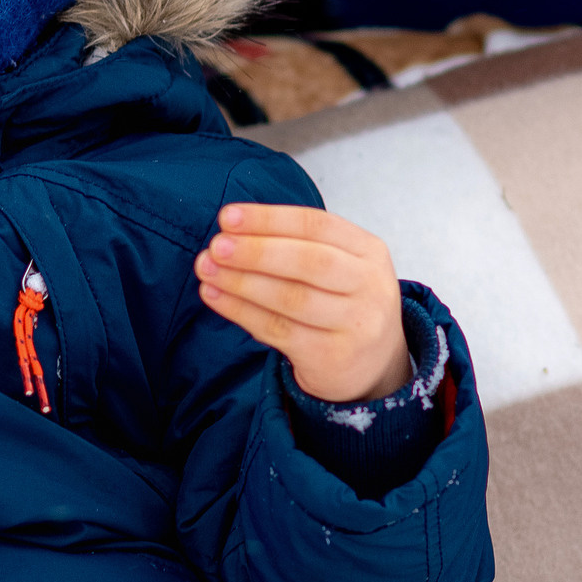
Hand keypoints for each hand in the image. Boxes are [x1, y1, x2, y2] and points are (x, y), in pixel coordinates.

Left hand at [194, 203, 407, 402]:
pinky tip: (216, 296)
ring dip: (242, 282)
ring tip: (207, 269)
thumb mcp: (339, 265)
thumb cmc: (342, 303)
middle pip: (309, 262)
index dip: (269, 219)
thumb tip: (232, 230)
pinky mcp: (332, 356)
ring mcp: (355, 324)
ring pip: (291, 298)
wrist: (374, 364)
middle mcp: (369, 286)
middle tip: (217, 246)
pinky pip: (278, 330)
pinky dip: (241, 311)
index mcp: (369, 251)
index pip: (317, 225)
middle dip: (256, 251)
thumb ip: (296, 244)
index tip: (227, 217)